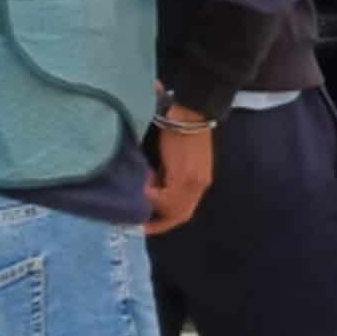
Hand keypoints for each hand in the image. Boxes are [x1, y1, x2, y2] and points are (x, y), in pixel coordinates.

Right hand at [146, 107, 215, 235]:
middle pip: (179, 216)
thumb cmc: (181, 130)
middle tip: (138, 223)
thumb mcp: (176, 158)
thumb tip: (149, 188)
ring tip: (138, 198)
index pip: (182, 211)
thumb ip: (166, 175)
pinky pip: (166, 198)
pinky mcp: (185, 176)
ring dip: (152, 207)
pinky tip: (142, 187)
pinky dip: (152, 197)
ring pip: (172, 210)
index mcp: (199, 182)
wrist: (190, 112)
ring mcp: (194, 183)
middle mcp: (199, 186)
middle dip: (158, 223)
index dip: (165, 220)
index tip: (146, 222)